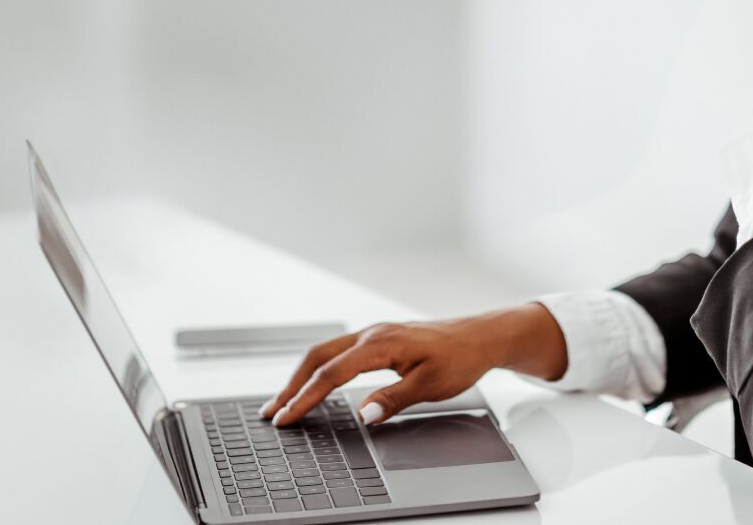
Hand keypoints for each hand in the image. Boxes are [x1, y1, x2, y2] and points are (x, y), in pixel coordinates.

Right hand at [259, 303, 566, 426]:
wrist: (481, 337)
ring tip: (283, 400)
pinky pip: (338, 352)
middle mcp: (371, 335)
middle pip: (317, 357)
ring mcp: (374, 334)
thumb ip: (394, 400)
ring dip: (301, 375)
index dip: (305, 397)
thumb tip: (363, 415)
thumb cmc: (460, 358)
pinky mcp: (379, 339)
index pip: (331, 374)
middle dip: (291, 385)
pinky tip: (314, 382)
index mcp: (380, 345)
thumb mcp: (430, 386)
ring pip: (325, 352)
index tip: (286, 417)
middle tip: (271, 411)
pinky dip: (318, 368)